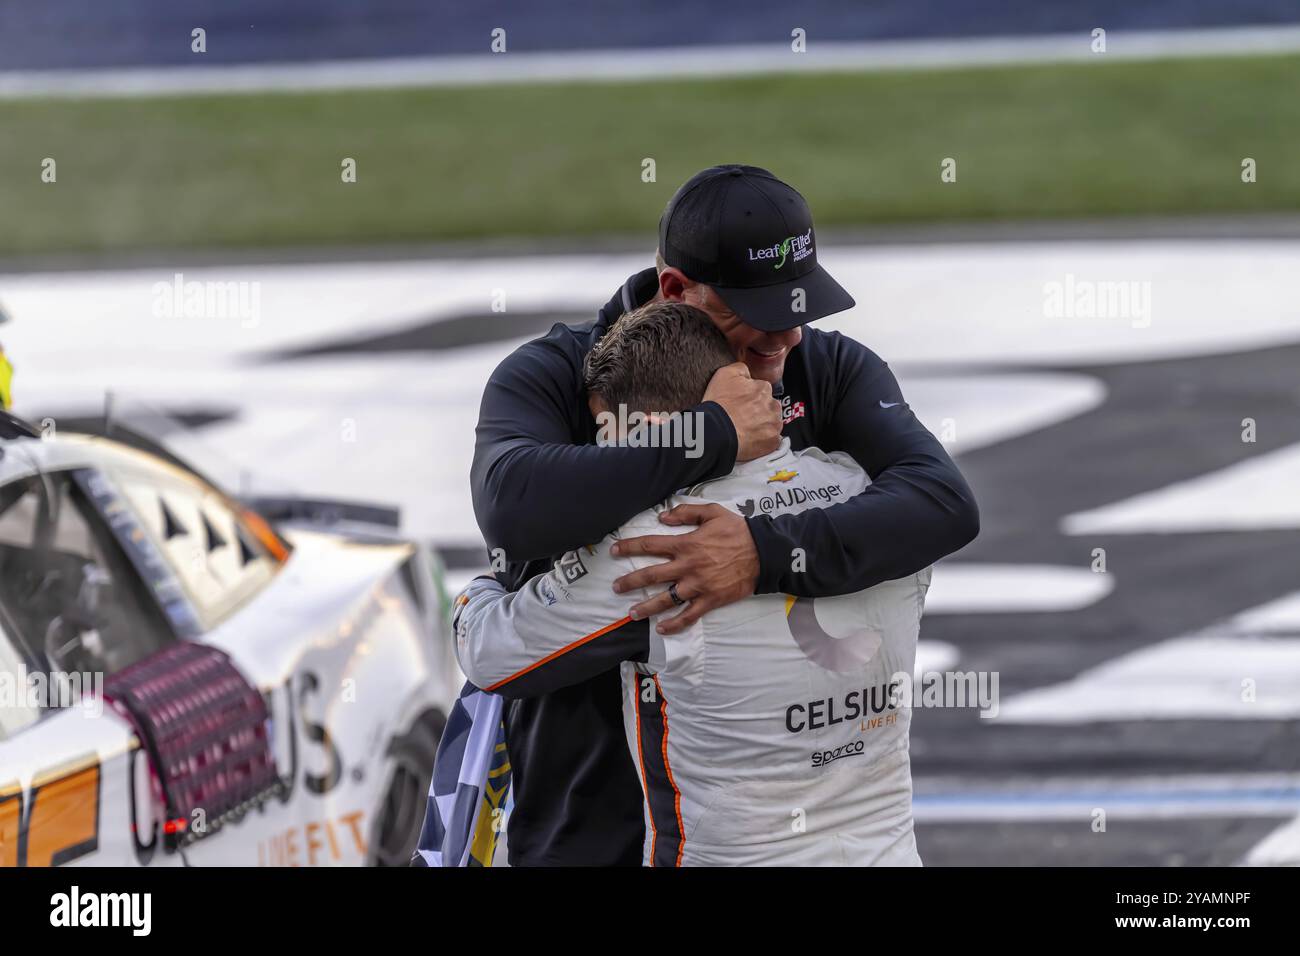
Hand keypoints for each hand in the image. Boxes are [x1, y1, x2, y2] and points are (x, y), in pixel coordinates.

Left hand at [610, 504, 758, 634]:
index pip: (650, 545)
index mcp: (686, 544)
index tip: (614, 550)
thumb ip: (686, 512)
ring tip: (632, 614)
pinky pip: (689, 615)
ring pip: (666, 599)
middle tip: (616, 587)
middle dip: (630, 581)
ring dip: (646, 607)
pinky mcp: (710, 600)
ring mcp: (697, 586)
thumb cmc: (738, 531)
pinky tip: (662, 629)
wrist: (764, 553)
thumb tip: (662, 516)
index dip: (629, 547)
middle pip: (651, 575)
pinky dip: (675, 624)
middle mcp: (687, 566)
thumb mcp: (712, 512)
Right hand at [703, 363, 781, 461]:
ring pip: (772, 423)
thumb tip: (748, 373)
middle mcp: (773, 405)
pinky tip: (750, 440)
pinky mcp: (772, 442)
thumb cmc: (719, 405)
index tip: (740, 404)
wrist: (715, 432)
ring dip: (763, 426)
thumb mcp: (724, 374)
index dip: (749, 397)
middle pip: (769, 407)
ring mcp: (774, 425)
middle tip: (742, 418)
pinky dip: (764, 441)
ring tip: (745, 430)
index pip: (761, 390)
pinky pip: (772, 440)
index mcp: (763, 388)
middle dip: (758, 411)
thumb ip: (741, 368)